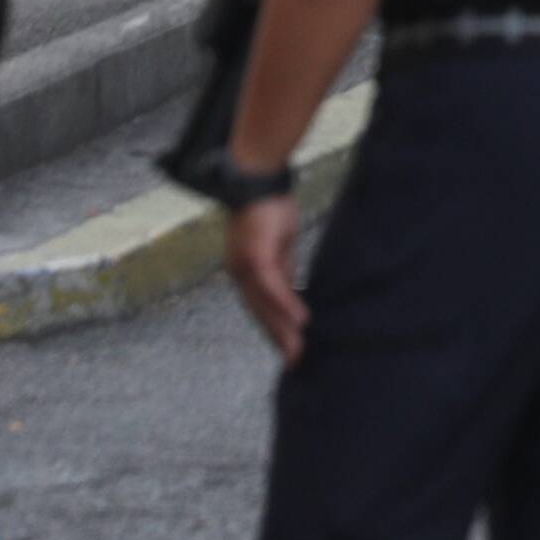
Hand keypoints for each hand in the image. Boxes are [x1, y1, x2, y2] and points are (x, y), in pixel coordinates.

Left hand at [223, 191, 308, 356]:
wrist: (256, 177)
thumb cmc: (268, 207)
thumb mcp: (278, 245)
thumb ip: (282, 269)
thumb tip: (292, 294)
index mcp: (243, 271)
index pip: (258, 308)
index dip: (272, 330)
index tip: (287, 350)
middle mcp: (238, 273)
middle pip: (260, 314)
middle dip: (278, 339)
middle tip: (295, 362)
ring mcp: (245, 265)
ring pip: (265, 306)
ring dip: (283, 330)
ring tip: (299, 350)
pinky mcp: (256, 256)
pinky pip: (273, 287)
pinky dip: (286, 305)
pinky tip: (301, 320)